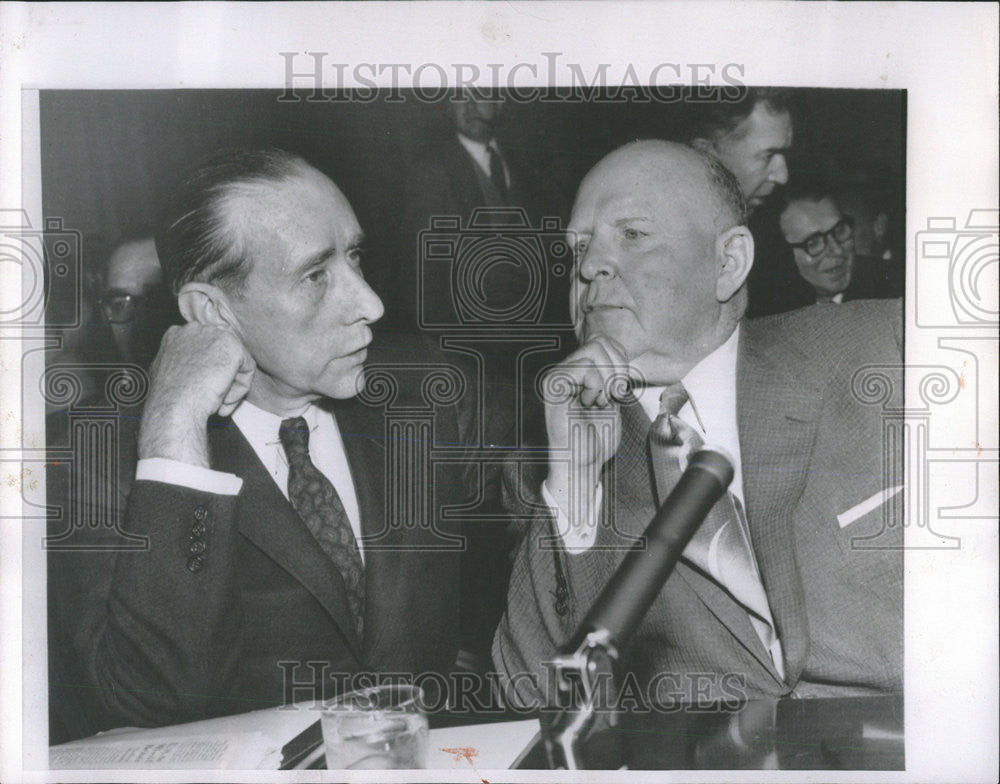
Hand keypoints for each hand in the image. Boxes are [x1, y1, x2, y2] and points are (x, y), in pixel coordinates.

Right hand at [138, 324, 255, 465]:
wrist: (173, 406)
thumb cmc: (169, 398)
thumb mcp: (169, 374)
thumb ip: (184, 364)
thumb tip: (198, 369)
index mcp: (177, 334)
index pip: (205, 350)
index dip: (208, 373)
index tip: (203, 392)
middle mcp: (195, 329)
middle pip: (221, 354)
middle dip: (222, 378)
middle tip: (216, 401)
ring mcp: (214, 335)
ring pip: (235, 362)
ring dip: (231, 386)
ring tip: (219, 404)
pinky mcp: (232, 347)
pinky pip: (247, 368)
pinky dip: (241, 388)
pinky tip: (225, 400)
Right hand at [542, 336, 632, 517]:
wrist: (583, 463)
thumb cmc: (597, 437)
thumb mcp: (612, 398)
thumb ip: (612, 374)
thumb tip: (617, 350)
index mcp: (578, 371)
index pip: (605, 343)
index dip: (621, 362)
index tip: (619, 390)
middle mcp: (565, 369)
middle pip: (601, 342)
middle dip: (617, 369)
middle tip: (612, 395)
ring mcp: (557, 375)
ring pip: (594, 351)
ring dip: (607, 380)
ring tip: (598, 401)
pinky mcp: (553, 384)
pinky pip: (585, 368)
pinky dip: (596, 386)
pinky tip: (588, 403)